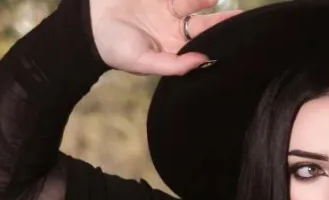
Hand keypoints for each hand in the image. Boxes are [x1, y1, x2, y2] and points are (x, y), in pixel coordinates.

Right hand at [89, 0, 240, 75]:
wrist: (87, 24)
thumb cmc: (113, 48)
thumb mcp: (142, 61)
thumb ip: (172, 64)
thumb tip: (204, 61)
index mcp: (173, 46)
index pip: (202, 43)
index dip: (219, 39)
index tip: (238, 36)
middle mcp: (173, 25)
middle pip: (204, 20)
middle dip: (222, 18)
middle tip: (241, 16)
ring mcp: (166, 6)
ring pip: (192, 0)